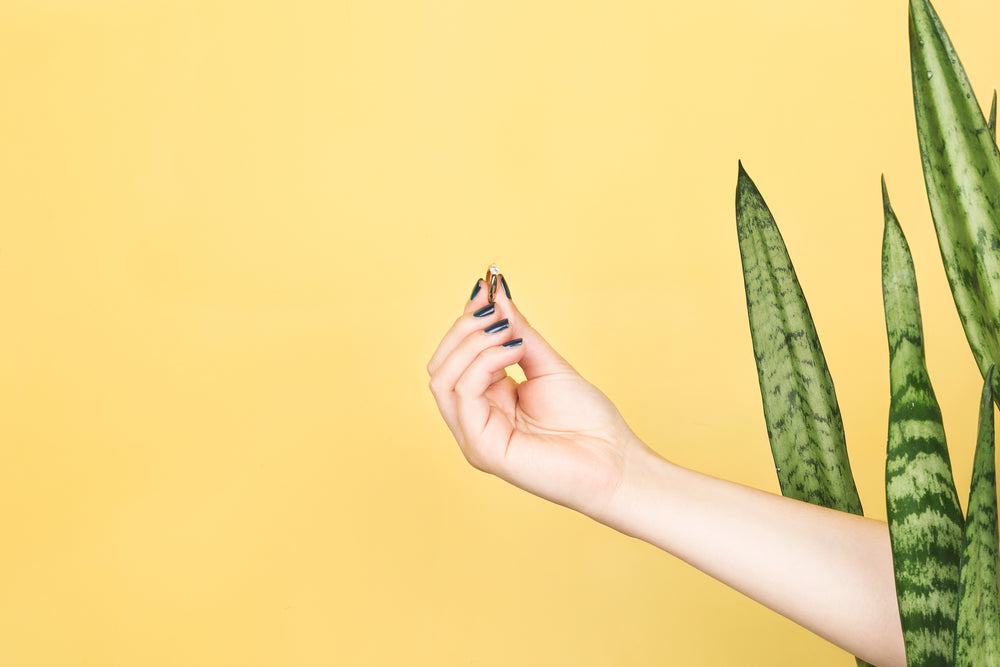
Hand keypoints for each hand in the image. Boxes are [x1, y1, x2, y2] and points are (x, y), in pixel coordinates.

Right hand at [427, 275, 642, 518]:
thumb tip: (494, 294)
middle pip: (440, 365)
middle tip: (493, 309)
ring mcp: (474, 436)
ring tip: (508, 332)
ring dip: (472, 344)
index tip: (486, 285)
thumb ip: (517, 332)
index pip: (455, 355)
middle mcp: (474, 420)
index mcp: (486, 401)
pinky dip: (484, 363)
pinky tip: (513, 350)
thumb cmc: (587, 421)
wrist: (615, 461)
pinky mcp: (482, 449)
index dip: (467, 318)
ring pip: (443, 378)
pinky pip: (464, 395)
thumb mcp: (546, 364)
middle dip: (464, 329)